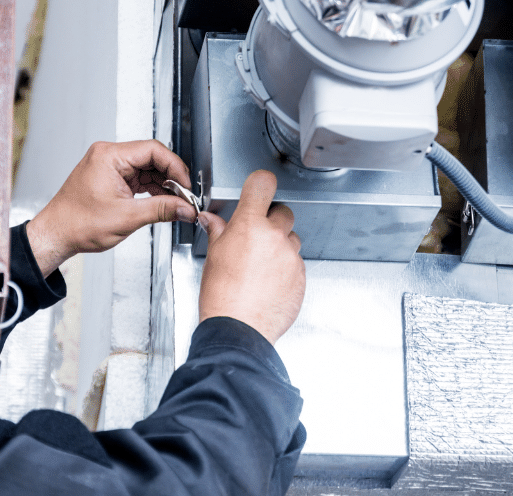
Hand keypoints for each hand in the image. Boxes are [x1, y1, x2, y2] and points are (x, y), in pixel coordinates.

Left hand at [27, 140, 197, 275]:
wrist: (56, 235)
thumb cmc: (76, 224)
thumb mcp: (126, 218)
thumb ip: (161, 209)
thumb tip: (184, 207)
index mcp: (109, 156)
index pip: (154, 150)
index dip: (175, 167)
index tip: (186, 186)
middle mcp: (108, 156)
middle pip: (152, 157)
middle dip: (171, 177)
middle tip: (185, 196)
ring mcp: (109, 166)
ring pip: (147, 168)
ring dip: (163, 185)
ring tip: (176, 202)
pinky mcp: (110, 177)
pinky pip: (138, 177)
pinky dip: (152, 190)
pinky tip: (162, 202)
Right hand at [197, 170, 305, 344]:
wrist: (238, 329)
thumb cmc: (222, 296)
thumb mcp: (214, 256)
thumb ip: (218, 231)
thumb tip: (212, 220)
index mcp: (249, 225)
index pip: (263, 184)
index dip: (261, 184)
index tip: (259, 189)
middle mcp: (274, 236)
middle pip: (283, 212)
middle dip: (271, 220)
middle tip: (256, 237)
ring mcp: (290, 256)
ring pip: (291, 239)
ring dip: (279, 245)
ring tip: (260, 265)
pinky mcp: (301, 276)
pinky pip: (296, 262)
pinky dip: (285, 268)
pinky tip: (268, 281)